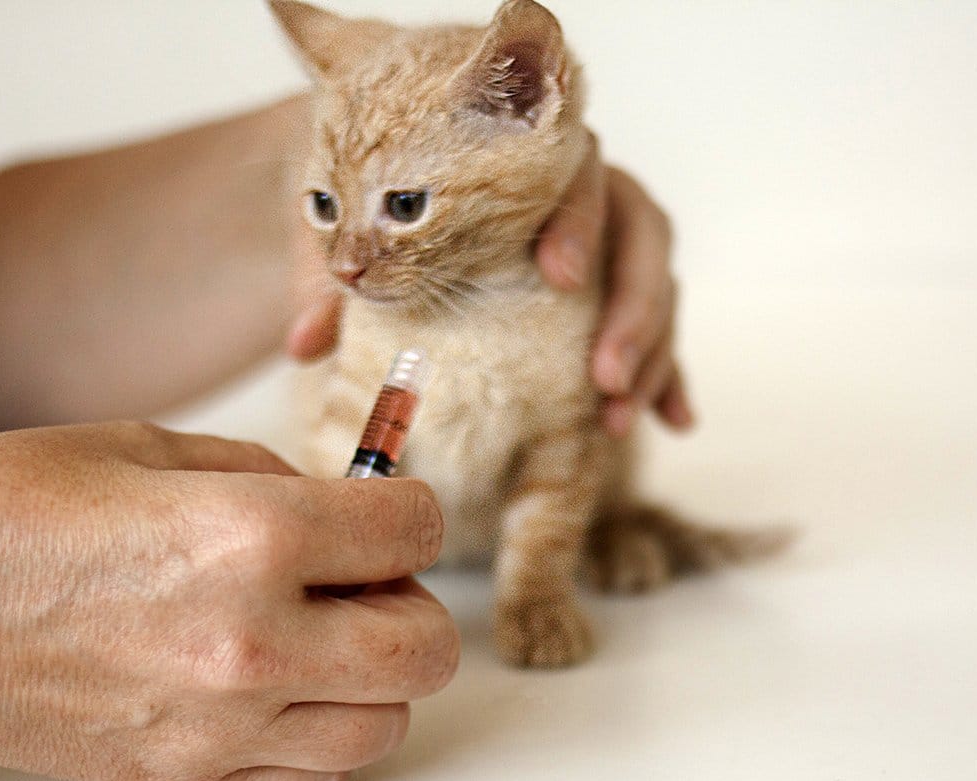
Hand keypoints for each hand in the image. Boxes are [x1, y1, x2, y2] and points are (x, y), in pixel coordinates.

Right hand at [0, 422, 456, 780]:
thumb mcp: (147, 448)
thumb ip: (267, 476)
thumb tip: (342, 502)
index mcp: (249, 536)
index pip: (414, 529)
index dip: (408, 510)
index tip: (384, 512)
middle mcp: (251, 641)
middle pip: (427, 648)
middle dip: (409, 603)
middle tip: (360, 581)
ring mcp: (220, 726)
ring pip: (387, 724)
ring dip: (371, 677)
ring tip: (315, 638)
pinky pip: (317, 778)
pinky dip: (319, 735)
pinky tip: (274, 691)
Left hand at [283, 139, 694, 437]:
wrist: (404, 193)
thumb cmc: (388, 198)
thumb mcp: (359, 230)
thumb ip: (336, 277)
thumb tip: (302, 345)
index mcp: (536, 162)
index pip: (579, 173)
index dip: (577, 223)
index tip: (559, 278)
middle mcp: (593, 196)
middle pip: (642, 235)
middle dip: (630, 307)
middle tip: (598, 376)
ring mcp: (617, 246)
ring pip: (659, 289)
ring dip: (649, 356)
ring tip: (615, 422)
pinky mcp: (626, 295)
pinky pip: (663, 334)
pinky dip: (668, 378)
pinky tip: (673, 423)